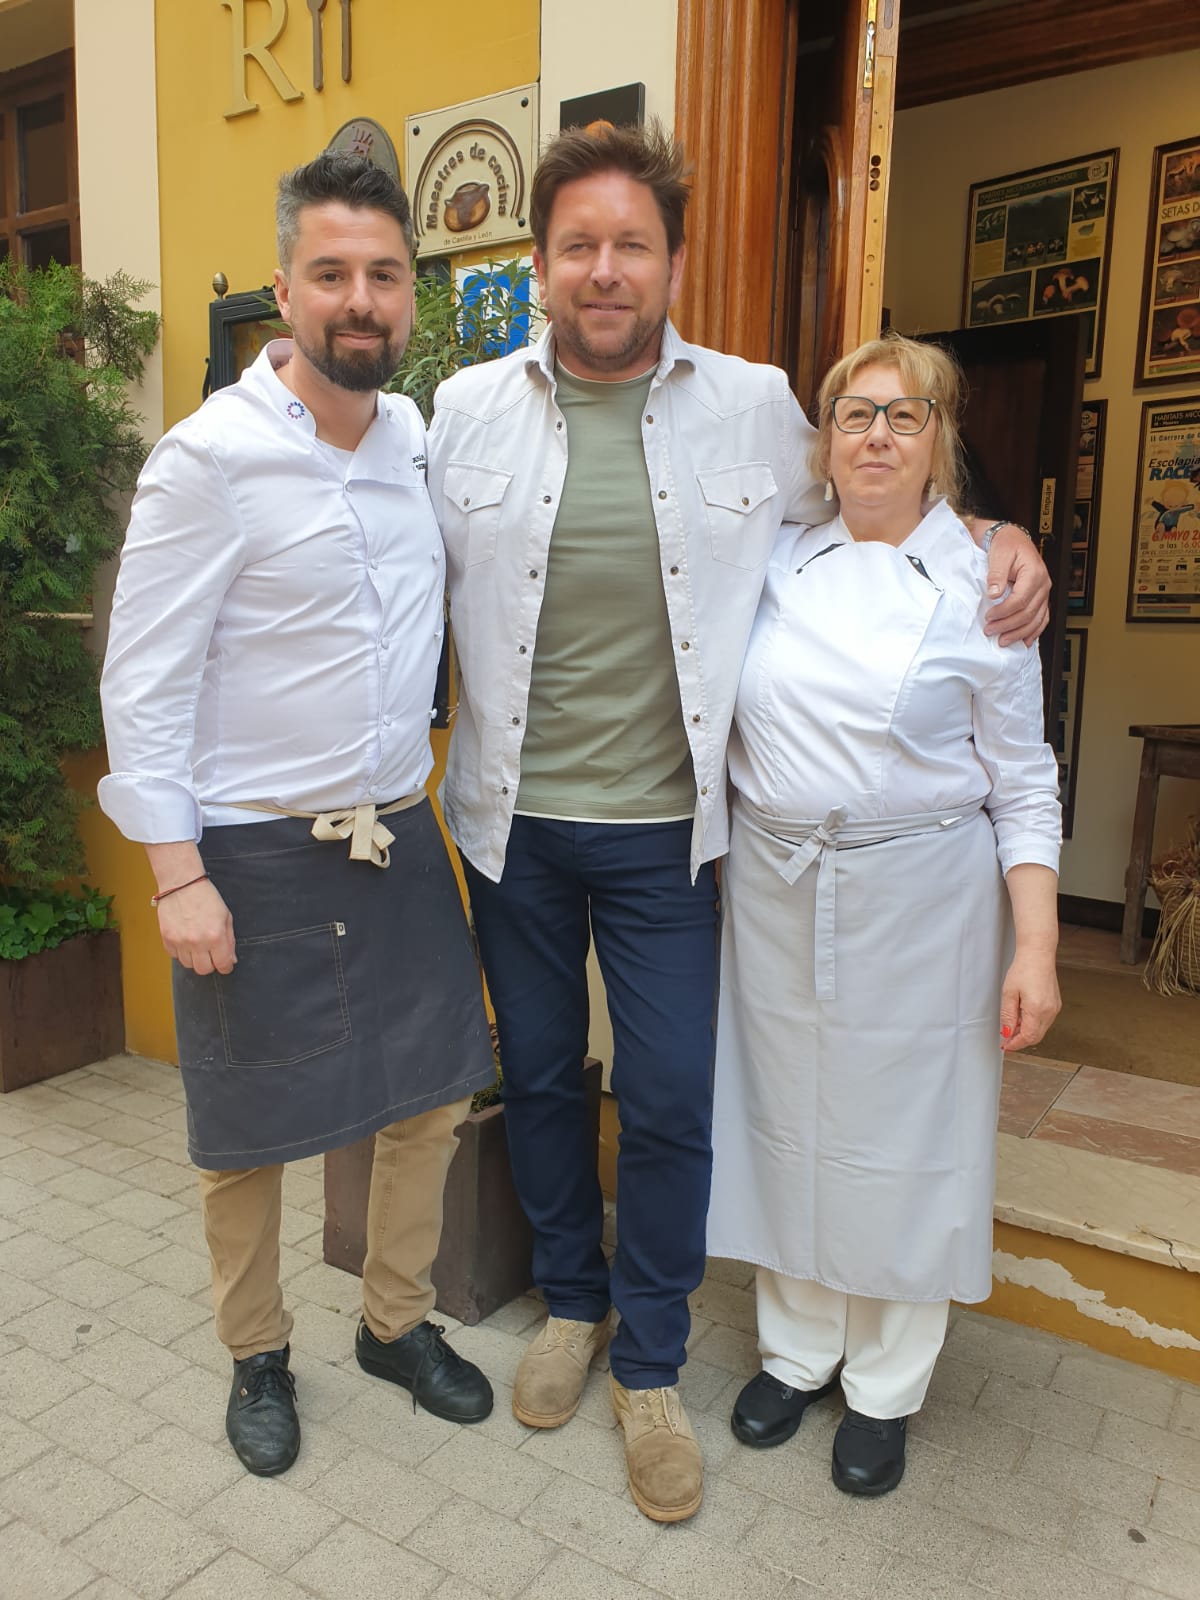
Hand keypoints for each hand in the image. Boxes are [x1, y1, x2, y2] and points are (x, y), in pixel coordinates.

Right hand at [157, 879, 235, 975]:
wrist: (182, 883)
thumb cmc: (206, 897)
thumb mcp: (226, 917)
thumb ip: (229, 941)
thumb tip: (231, 960)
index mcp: (215, 936)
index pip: (222, 964)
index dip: (226, 966)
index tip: (225, 964)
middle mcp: (197, 942)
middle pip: (203, 970)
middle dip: (210, 964)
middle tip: (211, 955)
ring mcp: (180, 941)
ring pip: (188, 965)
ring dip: (194, 959)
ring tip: (197, 944)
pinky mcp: (167, 939)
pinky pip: (174, 956)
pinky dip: (181, 952)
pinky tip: (185, 940)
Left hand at [983, 525, 1049, 646]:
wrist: (1013, 540)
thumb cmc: (1007, 545)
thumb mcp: (999, 555)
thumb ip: (996, 575)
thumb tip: (994, 594)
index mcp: (1035, 573)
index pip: (1020, 600)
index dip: (1004, 612)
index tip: (989, 617)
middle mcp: (1043, 584)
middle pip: (1028, 613)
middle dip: (1008, 626)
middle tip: (990, 631)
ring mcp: (1044, 593)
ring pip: (1036, 619)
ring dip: (1019, 633)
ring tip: (1003, 640)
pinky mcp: (1041, 598)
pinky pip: (1042, 618)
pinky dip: (1034, 631)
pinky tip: (1025, 640)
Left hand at [999, 948, 1060, 1051]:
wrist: (1038, 955)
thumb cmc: (1024, 969)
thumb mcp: (1009, 993)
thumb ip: (1008, 1016)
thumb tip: (1007, 1032)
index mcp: (1037, 1010)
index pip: (1028, 1037)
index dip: (1015, 1044)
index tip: (1006, 1046)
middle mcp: (1049, 1011)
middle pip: (1036, 1036)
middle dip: (1020, 1040)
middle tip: (1006, 1038)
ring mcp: (1055, 1008)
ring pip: (1041, 1030)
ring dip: (1026, 1032)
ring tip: (1012, 1024)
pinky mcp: (1056, 1004)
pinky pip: (1044, 1021)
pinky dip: (1033, 1024)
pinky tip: (1022, 1017)